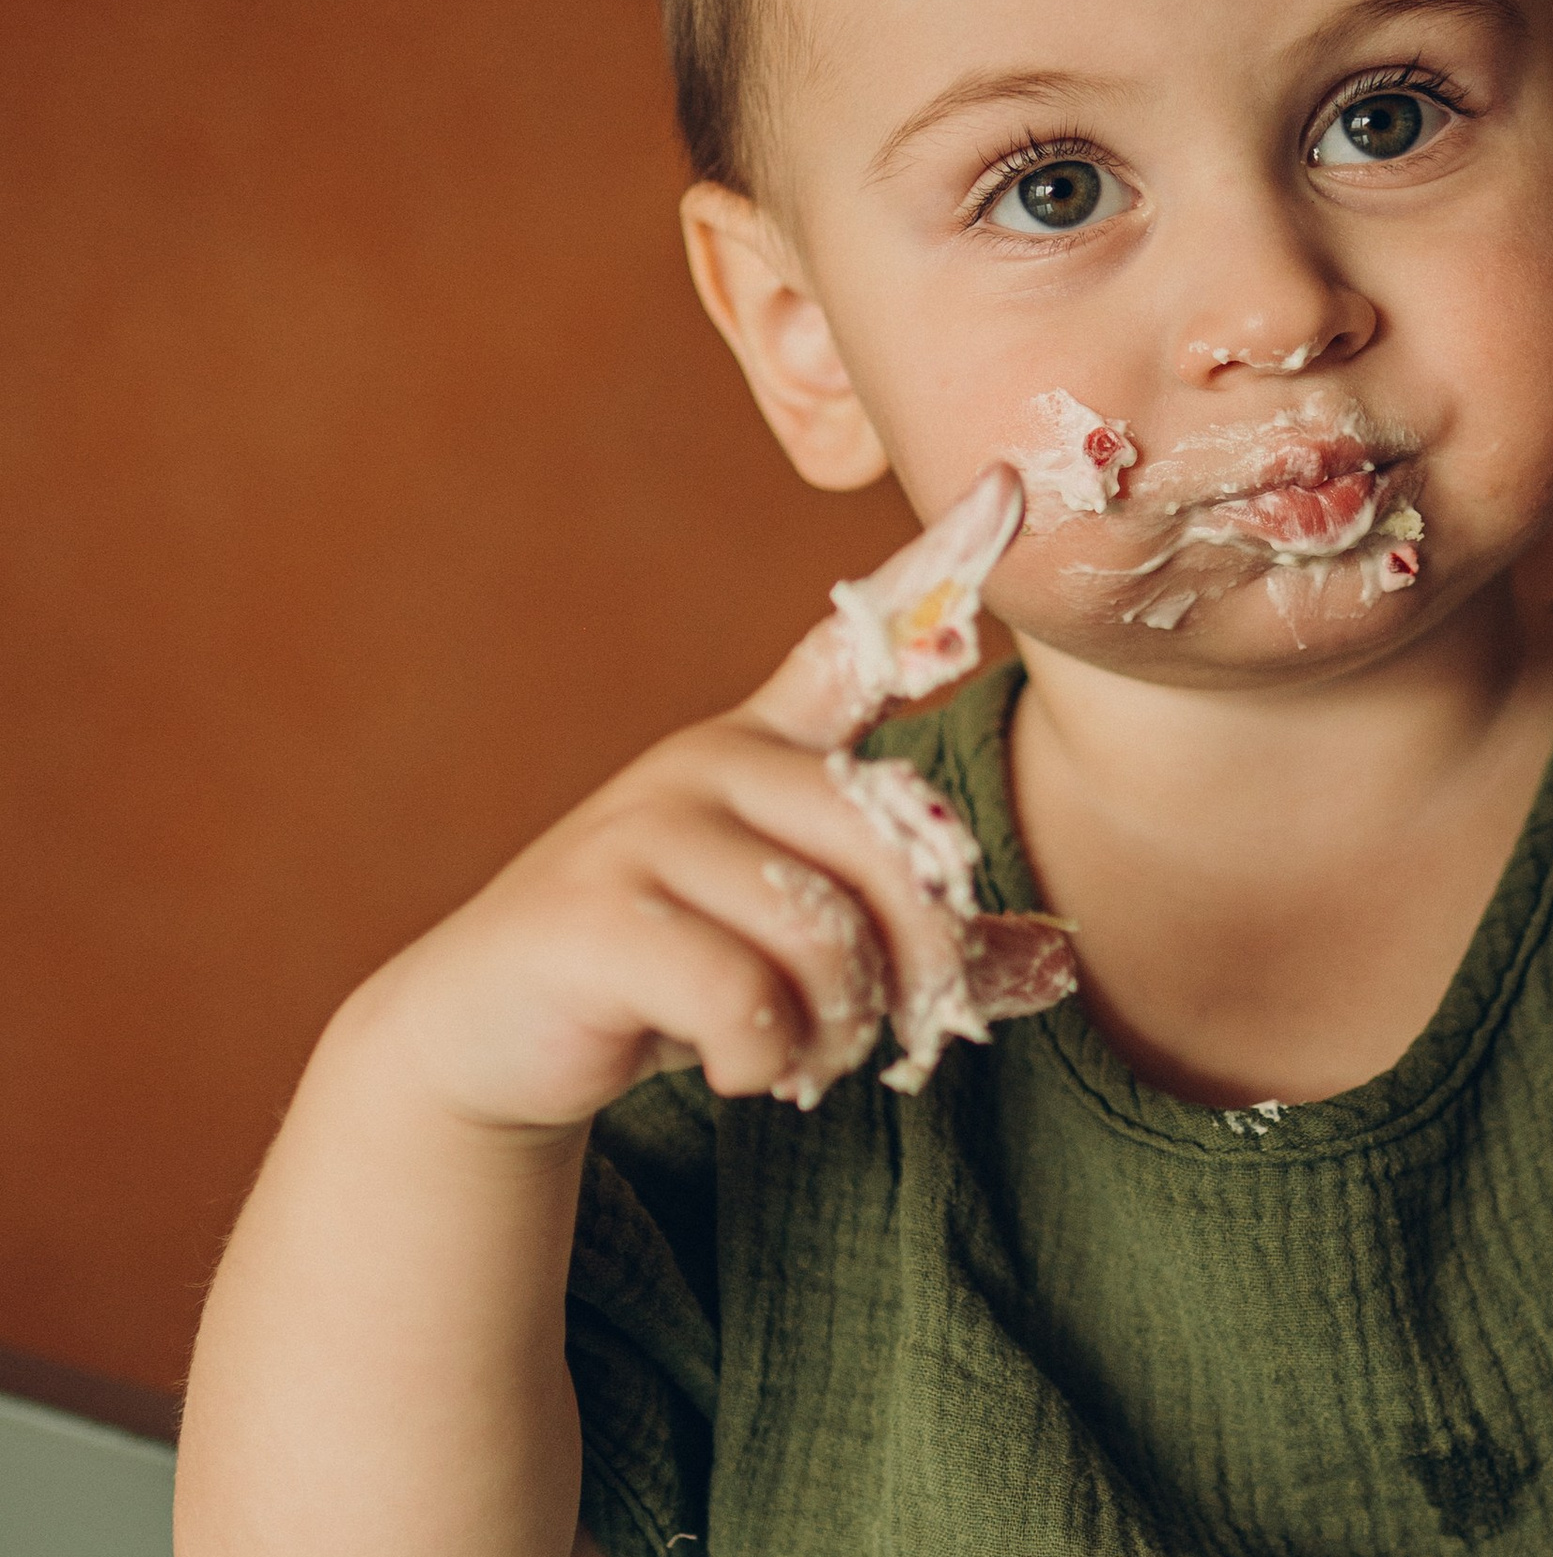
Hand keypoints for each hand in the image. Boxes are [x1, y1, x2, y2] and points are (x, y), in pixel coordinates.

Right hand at [349, 469, 1069, 1132]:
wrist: (489, 1032)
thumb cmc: (666, 976)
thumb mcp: (797, 945)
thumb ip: (911, 938)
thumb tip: (1059, 959)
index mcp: (763, 752)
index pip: (854, 648)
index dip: (934, 570)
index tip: (1011, 487)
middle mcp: (704, 763)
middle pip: (886, 848)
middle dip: (918, 967)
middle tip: (894, 1037)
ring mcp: (639, 828)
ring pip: (820, 936)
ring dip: (837, 1031)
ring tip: (802, 1058)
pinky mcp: (591, 912)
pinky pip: (741, 996)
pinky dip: (762, 1059)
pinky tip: (738, 1068)